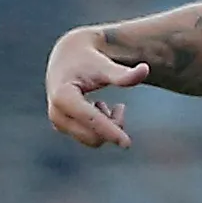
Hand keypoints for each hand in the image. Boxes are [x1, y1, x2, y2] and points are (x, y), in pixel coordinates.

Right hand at [46, 27, 141, 147]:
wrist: (67, 58)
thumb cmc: (87, 60)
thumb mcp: (104, 66)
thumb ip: (123, 73)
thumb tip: (145, 70)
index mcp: (63, 97)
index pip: (91, 120)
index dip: (110, 131)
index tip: (127, 144)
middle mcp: (56, 113)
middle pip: (93, 136)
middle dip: (113, 126)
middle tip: (121, 107)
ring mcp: (58, 123)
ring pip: (92, 140)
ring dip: (108, 126)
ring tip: (108, 105)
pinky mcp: (62, 127)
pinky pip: (88, 138)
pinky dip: (101, 128)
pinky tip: (100, 108)